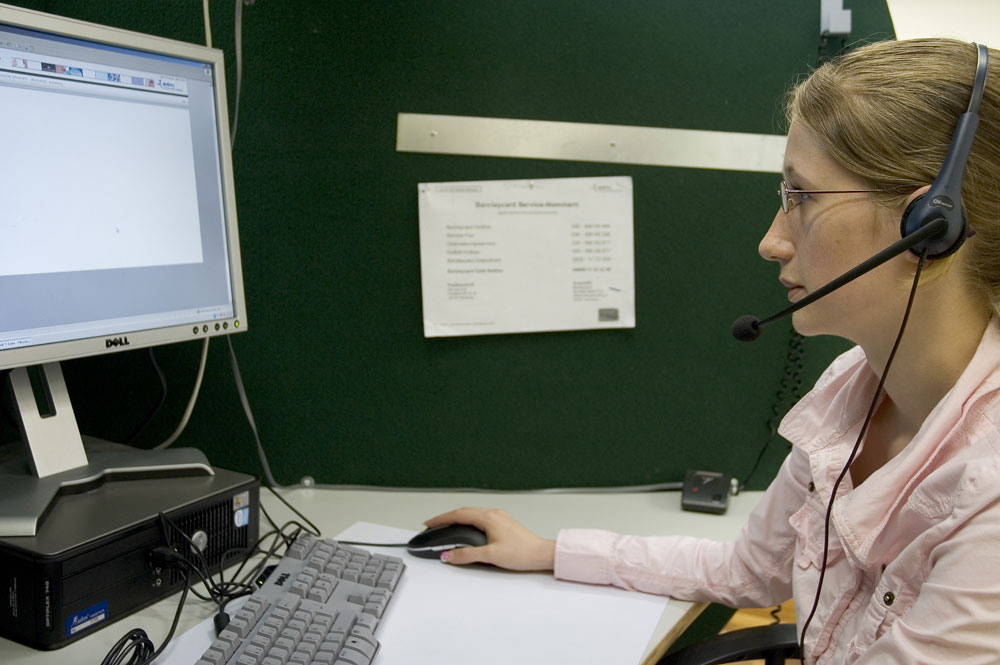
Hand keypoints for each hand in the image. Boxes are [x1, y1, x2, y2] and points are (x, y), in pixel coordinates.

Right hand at [423, 507, 555, 570]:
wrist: (541, 554)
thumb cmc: (522, 553)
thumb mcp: (490, 555)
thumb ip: (466, 554)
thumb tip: (449, 555)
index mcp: (488, 518)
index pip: (458, 515)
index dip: (441, 519)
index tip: (429, 523)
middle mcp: (493, 514)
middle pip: (464, 512)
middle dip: (446, 518)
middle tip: (433, 525)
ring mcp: (499, 517)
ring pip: (472, 514)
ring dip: (457, 518)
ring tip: (446, 526)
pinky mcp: (503, 523)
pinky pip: (480, 517)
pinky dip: (468, 521)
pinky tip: (467, 528)